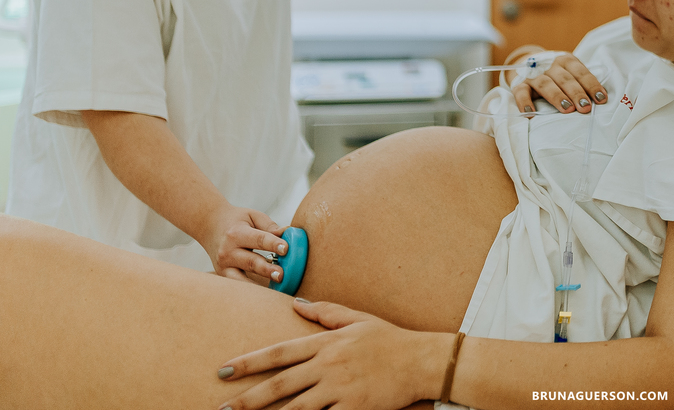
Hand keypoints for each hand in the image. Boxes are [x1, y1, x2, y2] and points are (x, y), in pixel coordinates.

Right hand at [203, 205, 289, 283]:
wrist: (209, 225)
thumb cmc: (235, 220)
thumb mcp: (252, 216)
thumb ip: (269, 225)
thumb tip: (288, 232)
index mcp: (237, 233)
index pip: (258, 239)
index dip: (273, 244)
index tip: (286, 248)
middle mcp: (228, 251)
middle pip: (250, 262)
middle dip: (266, 269)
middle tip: (281, 274)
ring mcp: (224, 265)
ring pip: (241, 278)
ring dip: (258, 284)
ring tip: (272, 286)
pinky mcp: (223, 274)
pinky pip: (237, 284)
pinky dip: (249, 289)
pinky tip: (264, 294)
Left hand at [216, 299, 444, 409]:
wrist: (422, 360)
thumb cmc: (390, 339)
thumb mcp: (358, 318)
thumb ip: (326, 312)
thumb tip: (296, 303)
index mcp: (326, 343)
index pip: (279, 352)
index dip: (248, 362)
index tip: (223, 370)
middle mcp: (328, 366)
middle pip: (280, 384)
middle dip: (247, 398)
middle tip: (222, 407)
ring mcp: (340, 389)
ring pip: (296, 409)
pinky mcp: (353, 408)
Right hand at [511, 53, 606, 114]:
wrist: (526, 62)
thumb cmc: (555, 73)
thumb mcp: (568, 71)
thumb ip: (580, 83)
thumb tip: (599, 100)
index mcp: (566, 60)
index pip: (581, 73)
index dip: (592, 85)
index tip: (601, 99)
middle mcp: (550, 65)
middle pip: (565, 79)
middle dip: (576, 93)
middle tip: (585, 107)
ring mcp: (534, 74)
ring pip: (545, 84)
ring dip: (557, 97)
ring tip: (567, 109)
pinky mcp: (519, 84)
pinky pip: (521, 92)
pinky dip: (524, 102)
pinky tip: (530, 112)